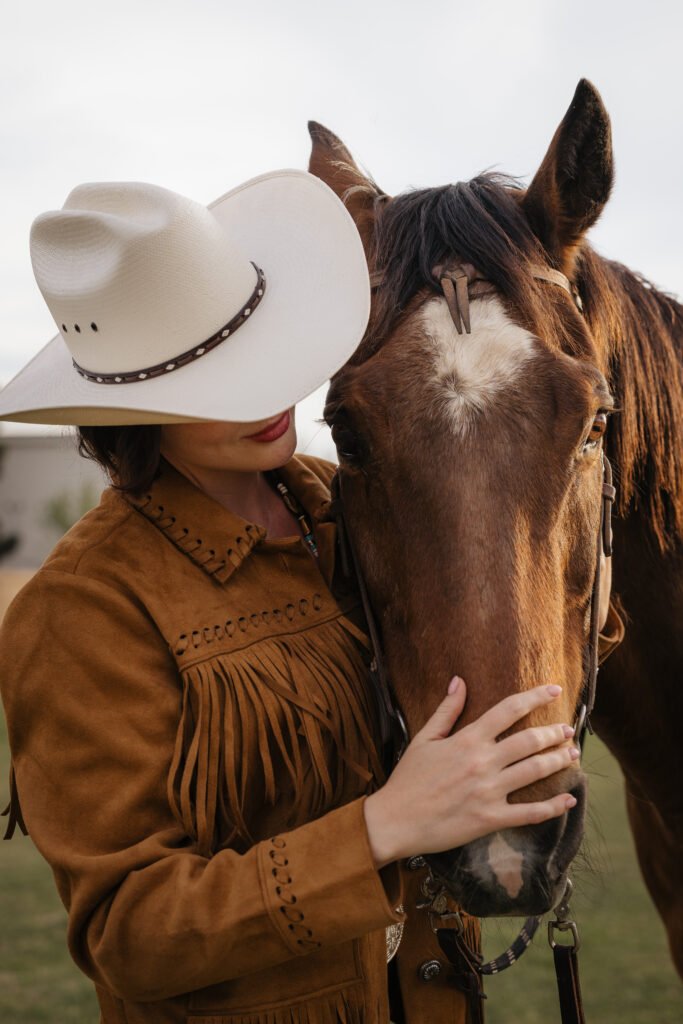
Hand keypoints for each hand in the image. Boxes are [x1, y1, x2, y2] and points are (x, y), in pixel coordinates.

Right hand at [363, 679, 578, 867]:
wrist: (395, 820)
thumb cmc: (408, 779)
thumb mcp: (424, 738)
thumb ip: (447, 710)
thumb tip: (460, 681)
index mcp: (468, 739)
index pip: (508, 710)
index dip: (535, 697)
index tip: (554, 691)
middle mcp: (483, 762)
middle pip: (529, 741)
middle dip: (554, 732)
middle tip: (568, 729)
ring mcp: (489, 792)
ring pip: (535, 771)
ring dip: (559, 760)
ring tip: (572, 753)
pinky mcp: (491, 819)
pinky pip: (530, 813)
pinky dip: (554, 806)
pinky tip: (569, 798)